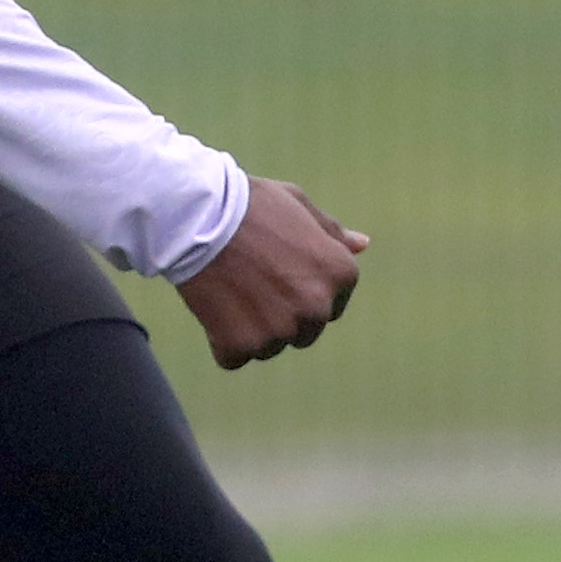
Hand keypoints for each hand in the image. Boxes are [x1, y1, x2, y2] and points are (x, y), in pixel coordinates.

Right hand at [177, 178, 367, 369]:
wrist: (197, 215)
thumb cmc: (249, 205)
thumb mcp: (298, 206)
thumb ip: (331, 233)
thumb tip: (363, 245)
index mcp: (341, 273)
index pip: (333, 304)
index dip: (301, 287)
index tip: (276, 268)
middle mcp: (318, 307)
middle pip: (305, 331)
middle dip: (281, 312)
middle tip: (252, 279)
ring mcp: (281, 330)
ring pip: (270, 345)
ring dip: (252, 327)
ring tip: (232, 289)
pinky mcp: (243, 346)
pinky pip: (235, 356)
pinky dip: (222, 339)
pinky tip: (213, 305)